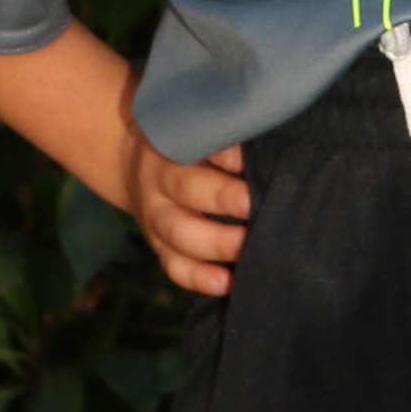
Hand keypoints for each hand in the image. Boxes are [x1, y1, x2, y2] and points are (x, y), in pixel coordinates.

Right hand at [125, 124, 250, 295]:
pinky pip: (173, 265)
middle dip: (221, 198)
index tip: (243, 160)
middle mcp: (160, 179)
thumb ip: (228, 134)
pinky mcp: (159, 245)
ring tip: (245, 248)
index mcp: (172, 143)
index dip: (218, 152)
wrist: (134, 165)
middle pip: (186, 188)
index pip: (192, 144)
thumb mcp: (197, 128)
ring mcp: (156, 215)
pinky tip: (225, 283)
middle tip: (253, 206)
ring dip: (213, 243)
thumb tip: (276, 140)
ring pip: (179, 231)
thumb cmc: (190, 144)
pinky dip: (197, 277)